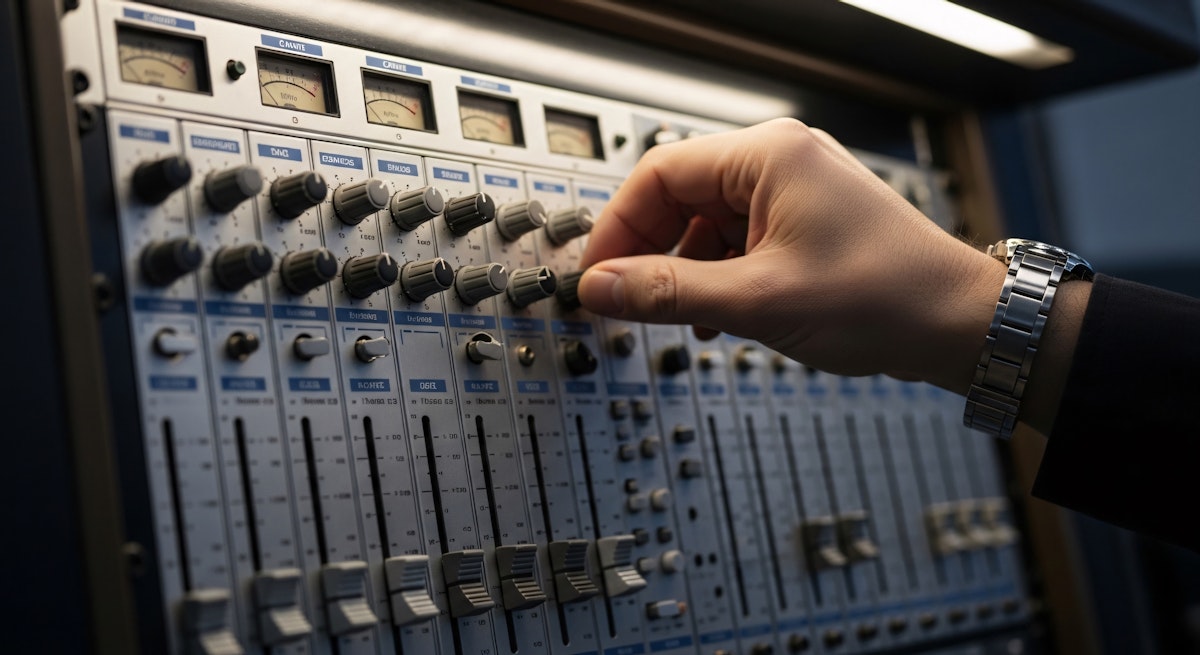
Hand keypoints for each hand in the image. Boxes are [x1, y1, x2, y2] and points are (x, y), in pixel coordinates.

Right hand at [578, 118, 1008, 394]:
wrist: (959, 325)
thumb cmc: (883, 297)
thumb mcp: (758, 300)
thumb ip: (668, 293)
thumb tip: (600, 289)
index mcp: (767, 156)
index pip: (657, 175)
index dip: (617, 229)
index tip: (597, 278)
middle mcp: (780, 162)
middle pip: (679, 197)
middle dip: (649, 253)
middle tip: (625, 301)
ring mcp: (795, 192)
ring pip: (706, 224)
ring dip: (682, 271)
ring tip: (676, 317)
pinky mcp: (805, 224)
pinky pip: (737, 242)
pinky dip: (716, 277)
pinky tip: (715, 316)